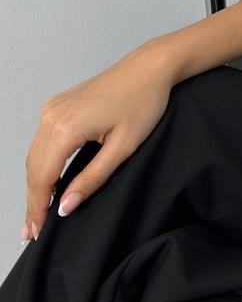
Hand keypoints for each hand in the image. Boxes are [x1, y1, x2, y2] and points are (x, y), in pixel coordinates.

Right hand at [23, 46, 175, 243]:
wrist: (149, 68)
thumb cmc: (143, 103)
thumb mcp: (123, 148)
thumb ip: (92, 179)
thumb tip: (66, 206)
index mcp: (66, 128)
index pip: (43, 178)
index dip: (38, 208)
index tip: (37, 232)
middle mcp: (52, 116)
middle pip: (33, 169)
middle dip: (32, 202)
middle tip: (31, 233)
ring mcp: (52, 109)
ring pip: (34, 156)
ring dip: (34, 185)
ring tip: (36, 214)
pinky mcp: (57, 105)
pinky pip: (41, 142)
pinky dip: (41, 165)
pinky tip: (46, 182)